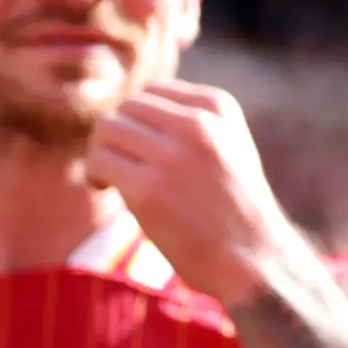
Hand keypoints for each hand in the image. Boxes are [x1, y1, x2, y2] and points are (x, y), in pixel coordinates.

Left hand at [86, 81, 310, 309]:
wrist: (252, 255)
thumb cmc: (233, 206)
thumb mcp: (228, 144)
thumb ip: (191, 123)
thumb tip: (128, 114)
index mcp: (220, 107)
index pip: (153, 91)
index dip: (137, 121)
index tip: (141, 150)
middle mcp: (199, 123)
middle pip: (127, 108)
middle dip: (115, 135)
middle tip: (119, 167)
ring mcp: (175, 155)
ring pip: (107, 129)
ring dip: (100, 153)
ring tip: (111, 179)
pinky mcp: (150, 189)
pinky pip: (99, 162)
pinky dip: (95, 175)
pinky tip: (106, 190)